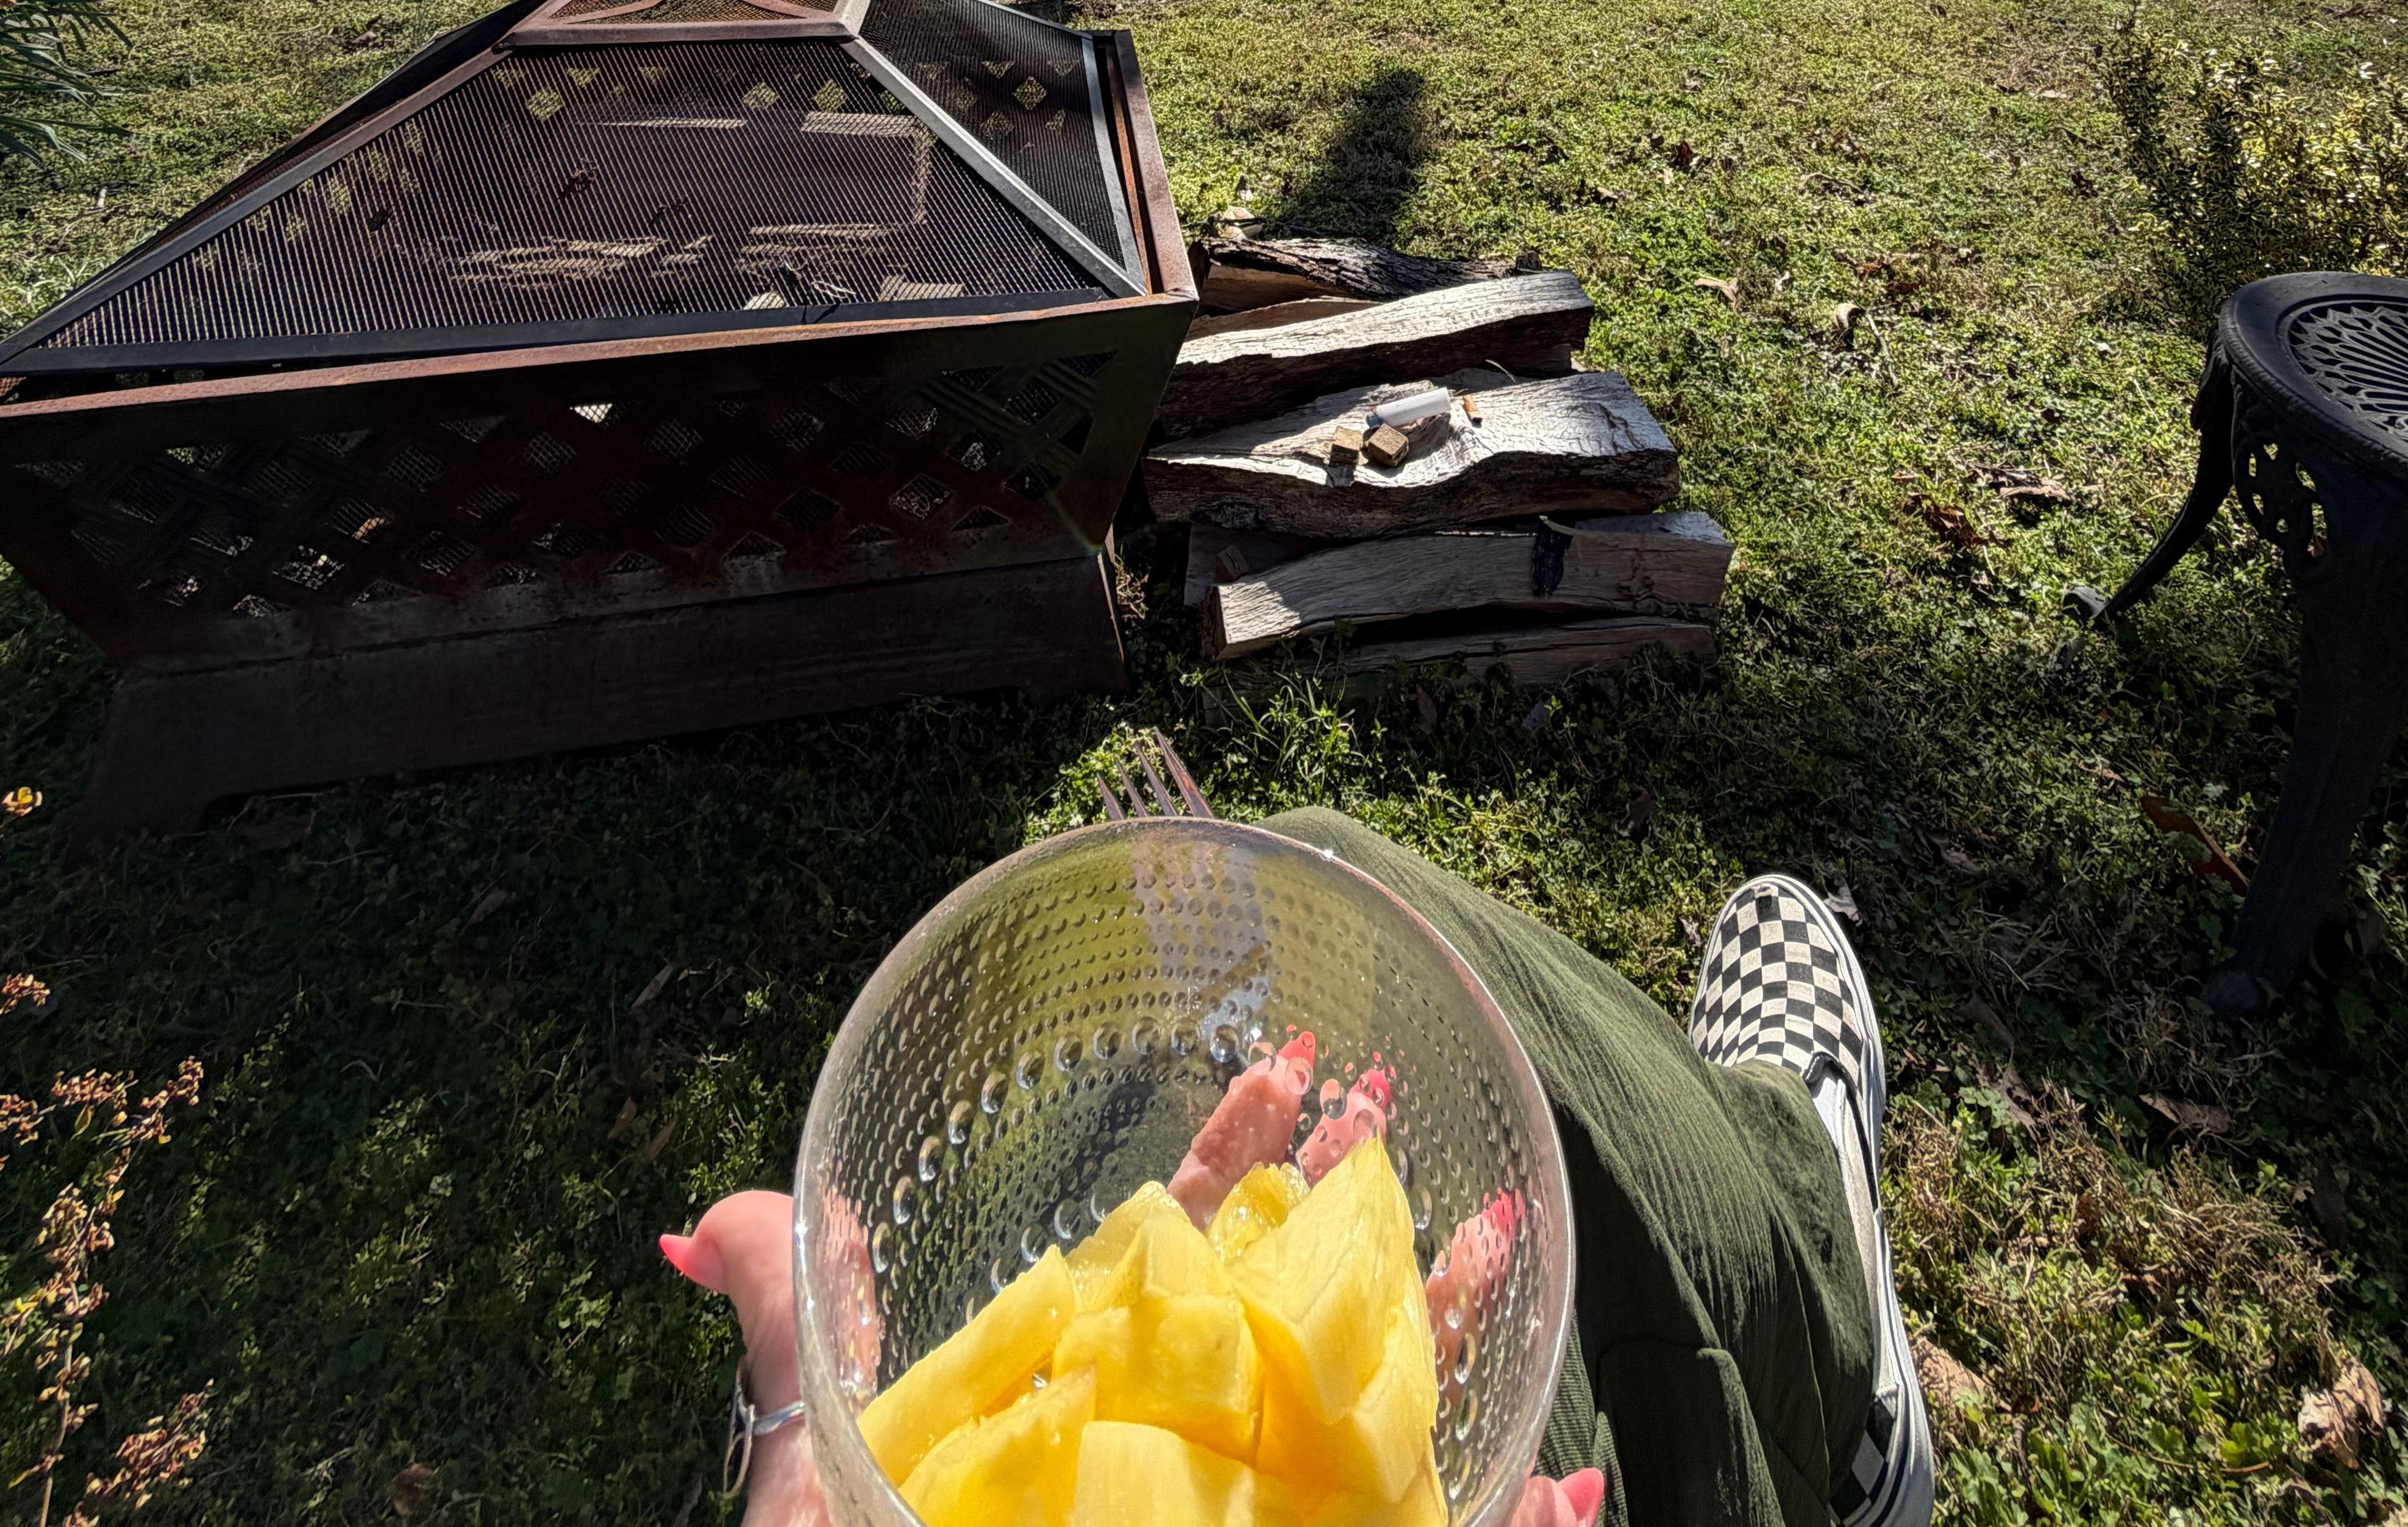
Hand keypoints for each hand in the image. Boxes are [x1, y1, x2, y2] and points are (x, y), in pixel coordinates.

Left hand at [659, 1188, 1602, 1526]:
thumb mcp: (819, 1484)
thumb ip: (797, 1345)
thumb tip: (698, 1225)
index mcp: (1086, 1416)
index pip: (1175, 1257)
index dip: (1229, 1156)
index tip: (1288, 1058)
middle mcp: (1182, 1470)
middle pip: (1287, 1318)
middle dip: (1357, 1211)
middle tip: (1404, 1096)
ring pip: (1379, 1433)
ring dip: (1453, 1334)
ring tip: (1508, 1233)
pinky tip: (1574, 1485)